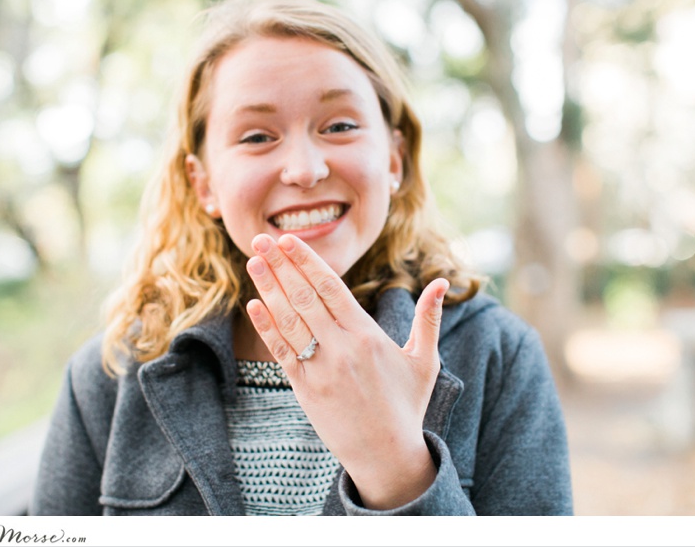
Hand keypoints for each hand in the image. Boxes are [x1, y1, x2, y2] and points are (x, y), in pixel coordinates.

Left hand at [244, 233, 449, 509]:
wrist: (387, 455)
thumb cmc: (407, 405)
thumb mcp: (424, 361)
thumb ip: (428, 318)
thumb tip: (440, 282)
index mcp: (368, 336)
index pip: (331, 287)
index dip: (308, 261)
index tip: (289, 240)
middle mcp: (341, 348)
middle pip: (304, 297)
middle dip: (280, 265)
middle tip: (260, 239)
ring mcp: (320, 369)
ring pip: (288, 320)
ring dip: (268, 288)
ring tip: (253, 262)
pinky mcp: (304, 389)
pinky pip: (281, 352)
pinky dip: (266, 328)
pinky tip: (254, 305)